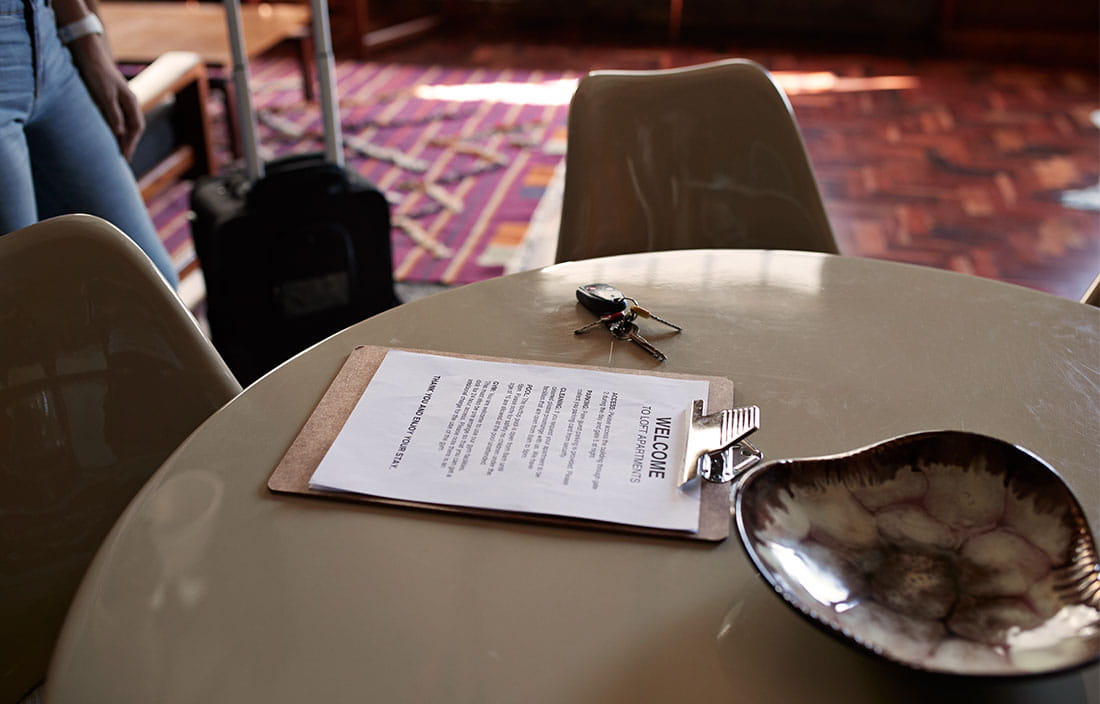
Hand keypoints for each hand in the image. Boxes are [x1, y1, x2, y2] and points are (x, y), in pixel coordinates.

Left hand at [68, 33, 144, 159]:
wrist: (90, 53)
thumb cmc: (97, 73)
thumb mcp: (104, 95)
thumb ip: (113, 115)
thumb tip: (120, 134)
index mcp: (131, 102)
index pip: (136, 128)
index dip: (131, 143)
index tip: (125, 157)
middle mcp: (130, 101)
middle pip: (135, 127)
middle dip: (130, 143)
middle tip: (124, 159)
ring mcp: (122, 99)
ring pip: (127, 122)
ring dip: (124, 137)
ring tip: (118, 150)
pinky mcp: (112, 97)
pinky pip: (119, 117)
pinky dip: (117, 128)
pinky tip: (111, 133)